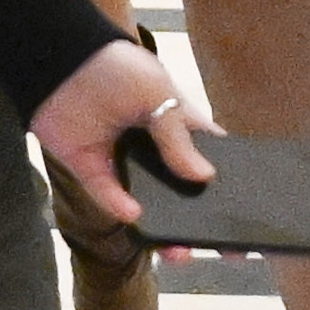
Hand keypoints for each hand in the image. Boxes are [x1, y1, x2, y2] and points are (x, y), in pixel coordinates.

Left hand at [28, 40, 223, 234]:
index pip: (209, 158)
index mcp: (177, 125)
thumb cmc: (116, 66)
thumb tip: (205, 176)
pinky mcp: (91, 170)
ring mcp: (123, 162)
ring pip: (149, 205)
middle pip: (183, 191)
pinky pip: (108, 197)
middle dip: (202, 221)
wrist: (58, 58)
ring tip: (181, 252)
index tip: (251, 211)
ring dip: (166, 229)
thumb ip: (178, 135)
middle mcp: (153, 149)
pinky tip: (135, 216)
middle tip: (225, 249)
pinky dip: (121, 207)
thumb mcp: (157, 92)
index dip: (228, 182)